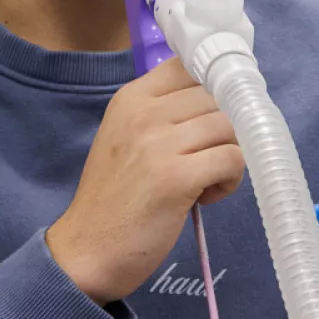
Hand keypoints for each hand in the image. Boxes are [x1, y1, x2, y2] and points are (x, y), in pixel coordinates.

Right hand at [48, 59, 244, 302]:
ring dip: (231, 155)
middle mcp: (143, 113)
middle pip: (219, 97)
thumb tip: (223, 98)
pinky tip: (205, 196)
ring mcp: (159, 143)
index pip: (191, 66)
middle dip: (227, 128)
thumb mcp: (127, 140)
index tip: (220, 112)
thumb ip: (164, 114)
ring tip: (207, 181)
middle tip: (209, 160)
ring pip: (231, 126)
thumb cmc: (115, 199)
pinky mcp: (176, 176)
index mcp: (131, 98)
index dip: (217, 86)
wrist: (86, 252)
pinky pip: (233, 158)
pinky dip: (231, 179)